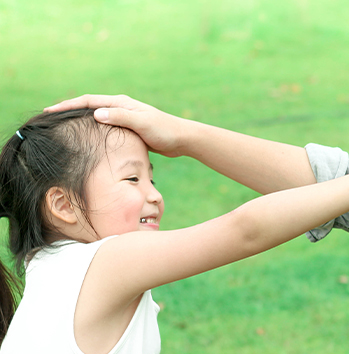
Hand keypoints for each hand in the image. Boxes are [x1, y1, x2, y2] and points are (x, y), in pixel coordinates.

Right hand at [44, 95, 185, 157]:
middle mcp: (121, 107)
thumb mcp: (141, 123)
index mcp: (121, 103)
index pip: (89, 101)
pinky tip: (87, 139)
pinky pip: (105, 128)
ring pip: (97, 118)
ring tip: (63, 126)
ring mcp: (125, 118)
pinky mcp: (129, 130)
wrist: (181, 139)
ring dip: (80, 120)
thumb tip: (96, 114)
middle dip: (70, 110)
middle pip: (89, 107)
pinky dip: (93, 130)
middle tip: (50, 117)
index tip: (51, 110)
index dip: (69, 106)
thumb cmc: (164, 130)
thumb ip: (120, 117)